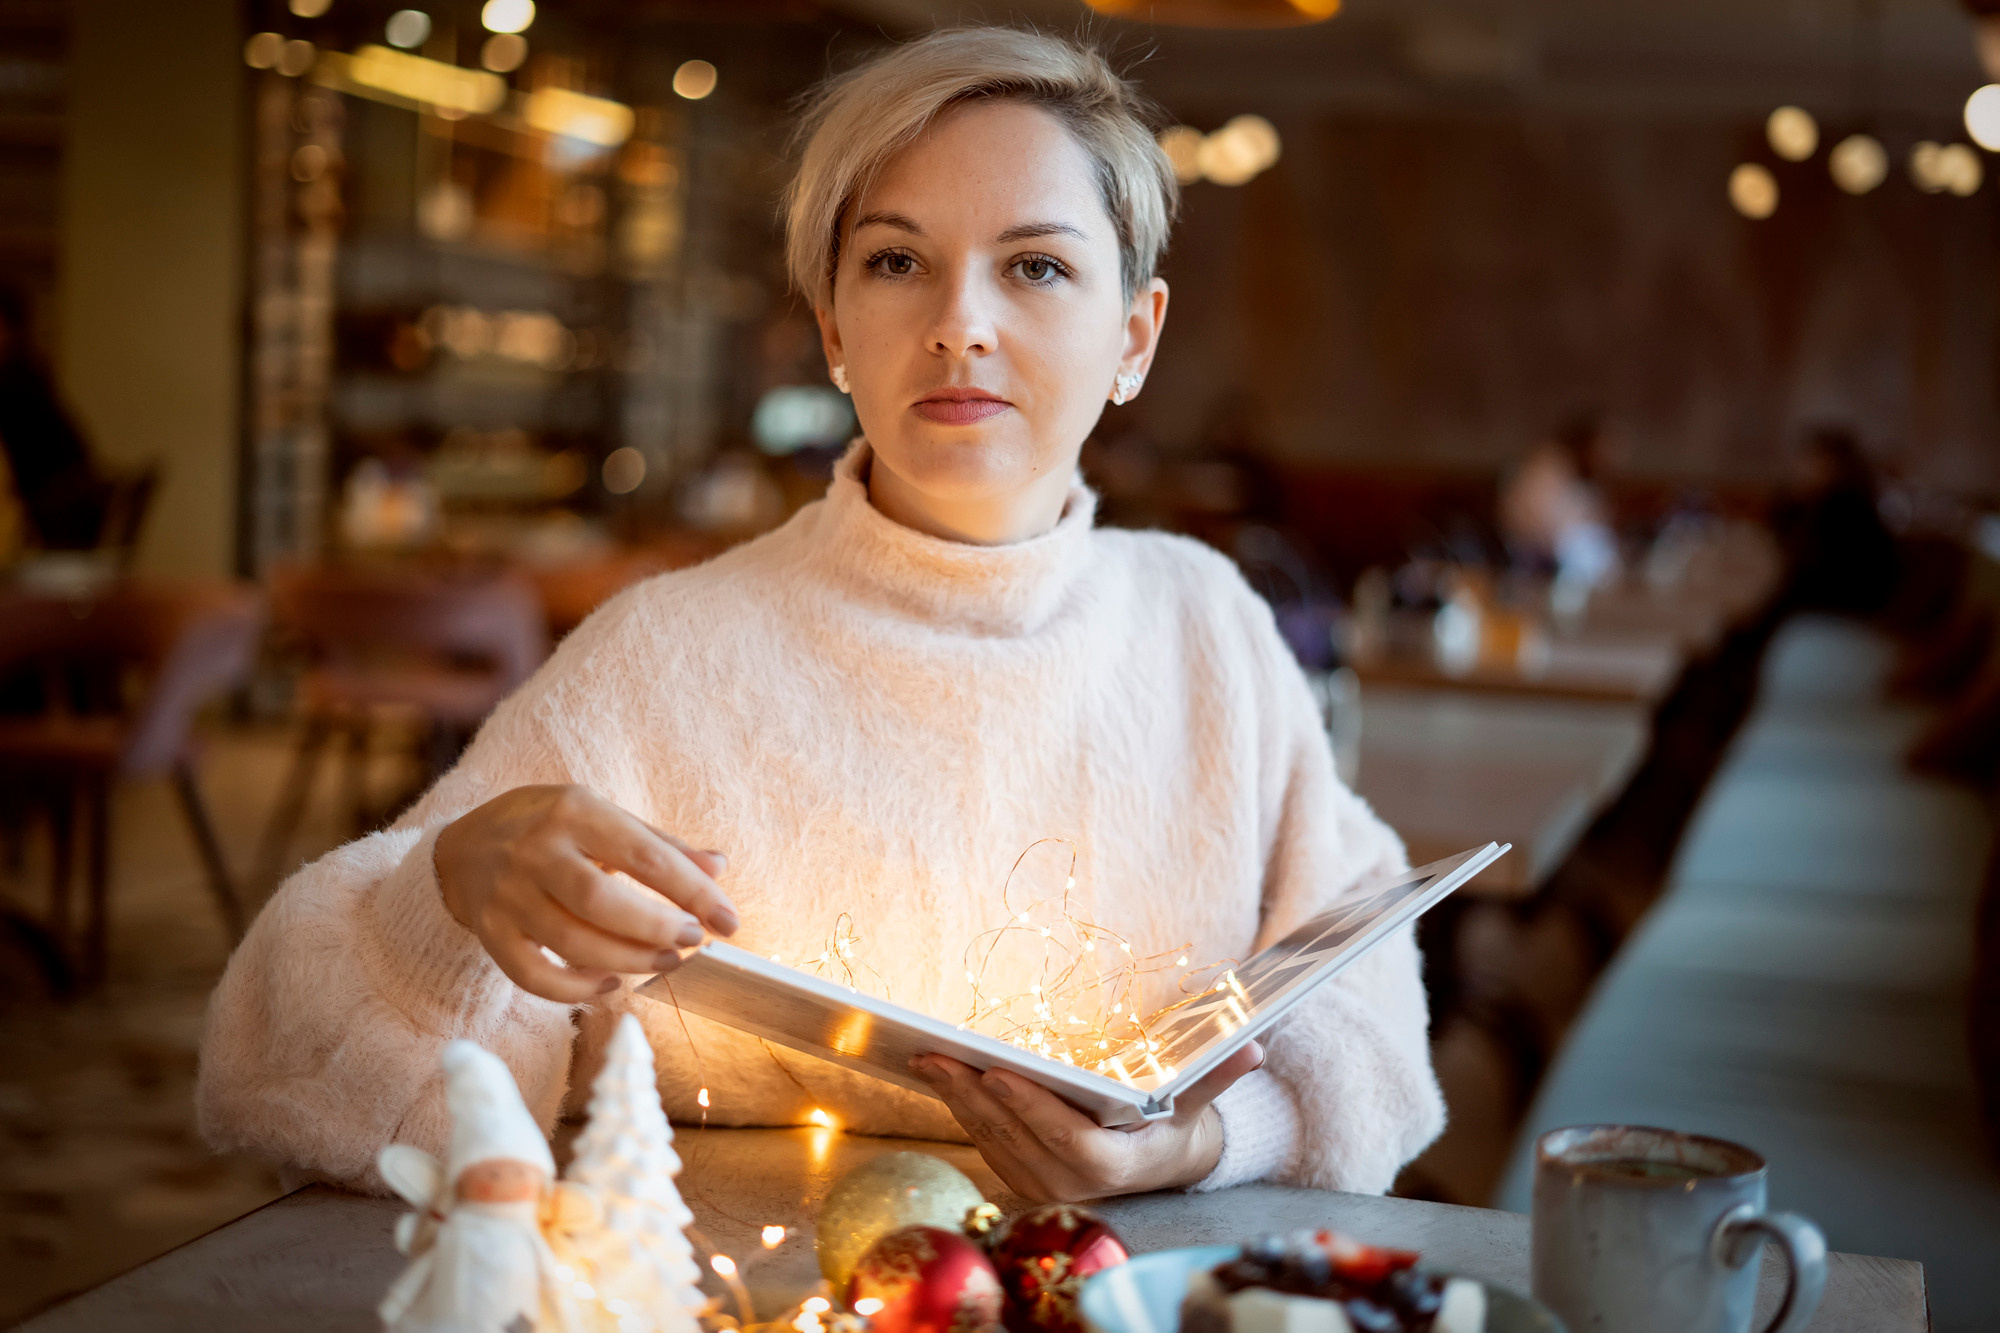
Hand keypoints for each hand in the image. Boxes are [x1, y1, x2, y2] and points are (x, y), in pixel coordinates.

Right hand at [434, 784, 737, 1002]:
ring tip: (664, 962)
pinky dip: (577, 990)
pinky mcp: (490, 934)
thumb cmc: (550, 829)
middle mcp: (536, 851)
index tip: (728, 920)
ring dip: (629, 962)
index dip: (693, 891)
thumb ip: (660, 845)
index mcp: (574, 811)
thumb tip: (719, 867)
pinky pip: (535, 976)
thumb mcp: (602, 816)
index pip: (645, 855)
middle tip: (691, 942)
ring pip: (573, 943)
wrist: (462, 846)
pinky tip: (612, 985)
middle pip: (603, 902)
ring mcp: (508, 895)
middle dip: (657, 929)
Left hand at [909, 1042, 1264, 1201]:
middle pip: (1015, 1138)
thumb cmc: (1176, 1123)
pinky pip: (985, 1143)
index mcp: (1116, 1167)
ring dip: (956, 1101)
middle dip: (973, 1094)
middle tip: (938, 1055)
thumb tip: (1254, 1047)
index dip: (1031, 1108)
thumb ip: (1219, 1076)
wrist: (1161, 1167)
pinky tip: (940, 1077)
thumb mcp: (1197, 1099)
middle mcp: (1074, 1185)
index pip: (1066, 1140)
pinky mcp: (1022, 1177)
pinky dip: (962, 1111)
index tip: (998, 1073)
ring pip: (991, 1141)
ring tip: (926, 1058)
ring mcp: (1044, 1185)